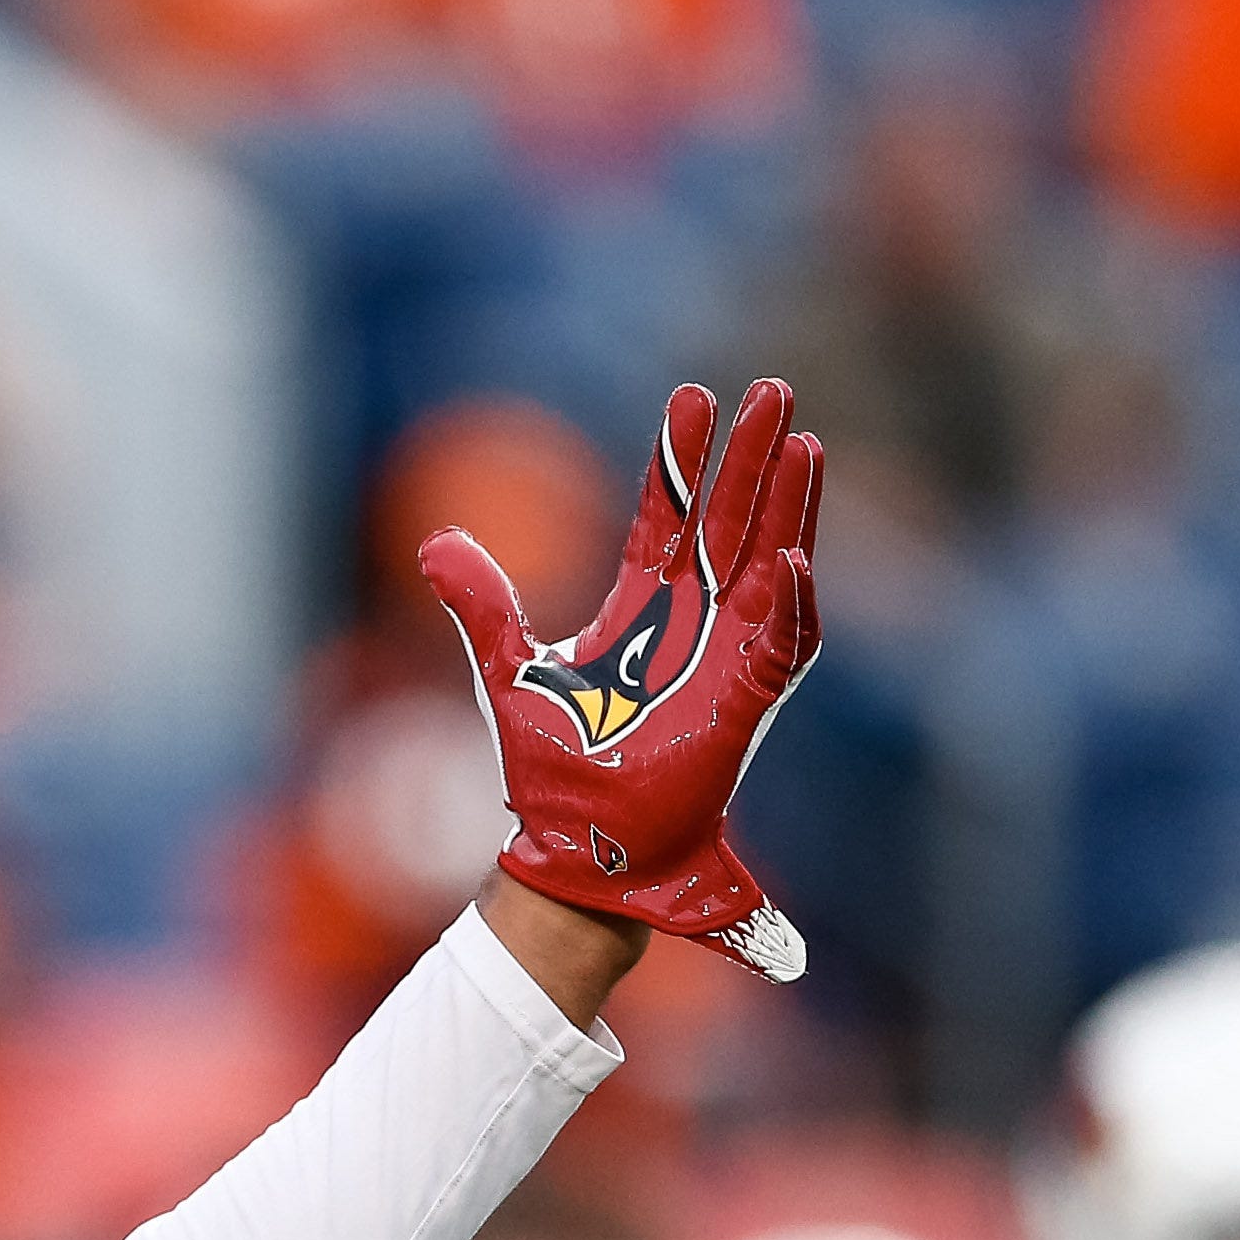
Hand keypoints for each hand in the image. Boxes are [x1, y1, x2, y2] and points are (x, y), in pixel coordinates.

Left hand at [424, 378, 823, 983]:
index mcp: (639, 609)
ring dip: (788, 507)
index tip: (692, 397)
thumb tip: (434, 543)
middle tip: (773, 388)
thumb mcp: (506, 670)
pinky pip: (780, 646)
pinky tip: (786, 557)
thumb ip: (482, 604)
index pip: (668, 515)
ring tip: (805, 442)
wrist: (576, 850)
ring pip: (770, 564)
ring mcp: (725, 659)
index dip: (681, 458)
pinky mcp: (744, 705)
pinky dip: (786, 606)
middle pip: (730, 520)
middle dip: (752, 457)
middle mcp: (691, 623)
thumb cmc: (551, 771)